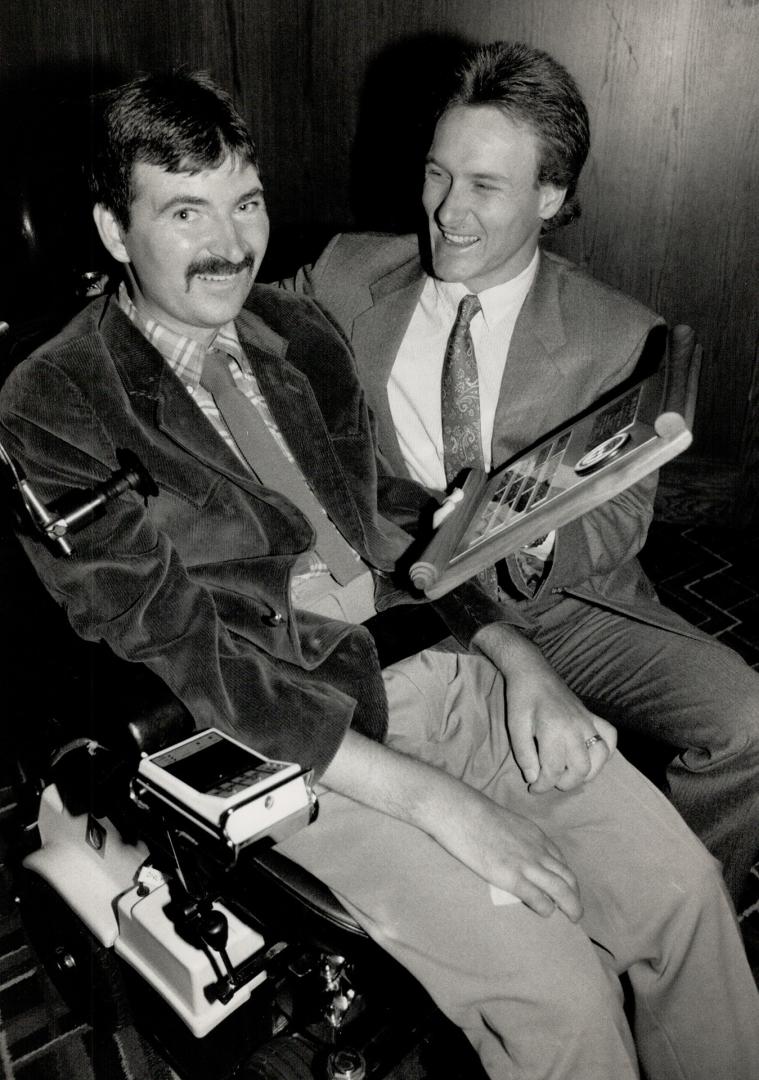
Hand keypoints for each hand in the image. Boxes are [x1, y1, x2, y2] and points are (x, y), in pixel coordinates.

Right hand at [426, 781, 582, 920]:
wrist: (462, 812)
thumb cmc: (476, 814)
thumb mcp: (507, 822)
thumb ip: (516, 838)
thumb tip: (511, 850)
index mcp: (536, 836)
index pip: (561, 861)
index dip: (566, 878)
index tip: (565, 889)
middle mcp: (538, 850)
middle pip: (568, 877)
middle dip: (575, 895)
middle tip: (574, 909)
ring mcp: (527, 864)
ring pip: (561, 890)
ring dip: (570, 906)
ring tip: (572, 917)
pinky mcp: (512, 877)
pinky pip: (538, 898)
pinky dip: (546, 909)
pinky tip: (546, 914)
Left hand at [472, 623, 616, 792]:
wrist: (533, 671)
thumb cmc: (521, 699)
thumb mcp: (514, 726)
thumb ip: (524, 755)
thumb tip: (534, 779)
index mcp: (553, 730)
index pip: (553, 770)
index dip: (542, 785)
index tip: (533, 788)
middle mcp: (575, 727)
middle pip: (580, 769)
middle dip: (564, 783)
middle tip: (550, 780)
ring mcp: (587, 721)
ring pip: (600, 758)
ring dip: (587, 773)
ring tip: (569, 774)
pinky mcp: (592, 716)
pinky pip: (610, 737)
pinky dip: (606, 751)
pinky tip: (592, 757)